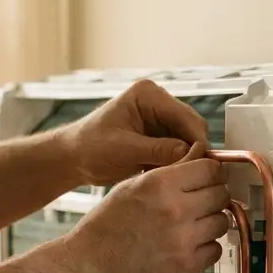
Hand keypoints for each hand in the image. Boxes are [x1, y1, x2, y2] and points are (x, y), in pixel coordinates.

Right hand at [56, 143, 231, 272]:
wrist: (88, 268)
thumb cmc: (105, 228)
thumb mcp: (132, 186)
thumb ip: (169, 171)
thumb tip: (199, 155)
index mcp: (159, 184)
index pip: (211, 169)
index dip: (211, 173)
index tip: (208, 179)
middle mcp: (175, 210)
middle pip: (221, 194)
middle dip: (214, 197)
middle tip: (200, 203)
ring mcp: (183, 240)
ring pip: (222, 222)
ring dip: (211, 223)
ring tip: (191, 226)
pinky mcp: (186, 266)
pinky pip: (215, 250)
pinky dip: (206, 248)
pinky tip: (187, 245)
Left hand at [60, 79, 212, 185]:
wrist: (72, 158)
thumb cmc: (89, 147)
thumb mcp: (124, 149)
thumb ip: (158, 150)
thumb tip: (190, 153)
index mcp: (148, 95)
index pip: (185, 116)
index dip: (196, 140)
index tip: (200, 164)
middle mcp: (158, 103)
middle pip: (191, 127)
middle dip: (192, 150)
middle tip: (189, 175)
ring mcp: (160, 119)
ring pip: (188, 140)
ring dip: (184, 159)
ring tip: (174, 177)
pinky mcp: (159, 136)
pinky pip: (179, 150)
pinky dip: (175, 163)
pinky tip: (165, 175)